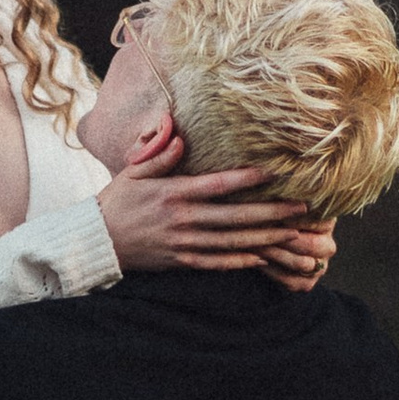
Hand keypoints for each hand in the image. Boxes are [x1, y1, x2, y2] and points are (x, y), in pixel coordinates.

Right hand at [96, 124, 336, 282]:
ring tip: (291, 233)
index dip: (247, 179)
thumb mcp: (133, 172)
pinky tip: (262, 257)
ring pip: (232, 242)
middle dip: (271, 212)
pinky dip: (239, 261)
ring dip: (264, 238)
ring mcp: (183, 244)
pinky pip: (216, 263)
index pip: (218, 185)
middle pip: (236, 217)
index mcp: (174, 194)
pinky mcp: (180, 262)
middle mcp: (183, 220)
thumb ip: (158, 154)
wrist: (96, 241)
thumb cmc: (116, 202)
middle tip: (302, 208)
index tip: (274, 172)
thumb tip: (178, 136)